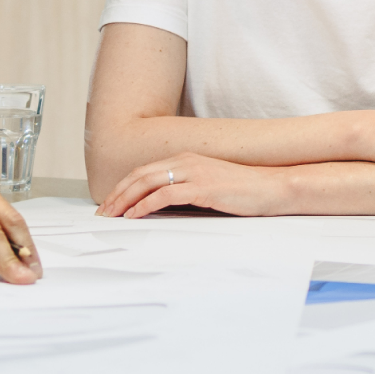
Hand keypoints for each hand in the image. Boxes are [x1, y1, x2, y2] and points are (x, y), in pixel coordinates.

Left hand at [98, 153, 291, 218]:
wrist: (272, 188)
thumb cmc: (243, 190)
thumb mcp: (209, 185)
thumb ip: (186, 189)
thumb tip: (162, 205)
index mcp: (186, 158)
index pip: (145, 171)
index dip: (124, 186)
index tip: (110, 202)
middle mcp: (186, 161)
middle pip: (140, 175)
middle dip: (117, 193)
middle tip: (103, 212)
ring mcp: (194, 172)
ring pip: (147, 183)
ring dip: (125, 199)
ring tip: (112, 214)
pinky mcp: (202, 187)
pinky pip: (164, 195)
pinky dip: (145, 204)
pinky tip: (135, 215)